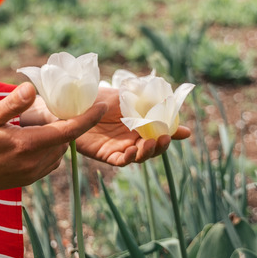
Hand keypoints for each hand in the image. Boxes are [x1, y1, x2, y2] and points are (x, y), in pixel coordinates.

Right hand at [0, 83, 106, 199]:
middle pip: (64, 142)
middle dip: (67, 125)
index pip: (67, 131)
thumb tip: (32, 88)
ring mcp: (30, 174)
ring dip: (56, 139)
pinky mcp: (25, 180)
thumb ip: (12, 104)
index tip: (101, 107)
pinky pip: (47, 164)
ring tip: (42, 123)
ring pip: (57, 154)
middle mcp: (33, 163)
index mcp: (27, 145)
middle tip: (58, 108)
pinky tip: (32, 140)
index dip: (87, 119)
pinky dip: (48, 150)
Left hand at [75, 87, 190, 165]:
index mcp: (139, 123)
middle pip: (153, 148)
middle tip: (165, 138)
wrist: (72, 105)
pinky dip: (129, 158)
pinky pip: (121, 161)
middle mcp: (132, 137)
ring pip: (140, 156)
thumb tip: (170, 101)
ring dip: (148, 152)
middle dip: (162, 145)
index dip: (172, 133)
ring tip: (150, 143)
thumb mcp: (124, 96)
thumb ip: (145, 101)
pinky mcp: (106, 154)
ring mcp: (120, 146)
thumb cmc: (97, 98)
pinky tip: (132, 151)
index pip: (160, 132)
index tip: (185, 132)